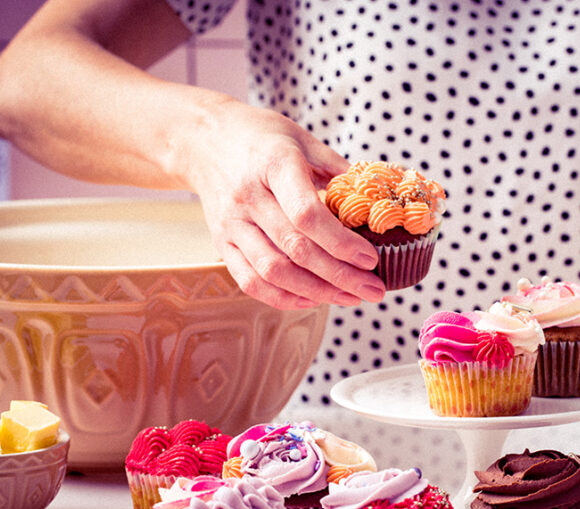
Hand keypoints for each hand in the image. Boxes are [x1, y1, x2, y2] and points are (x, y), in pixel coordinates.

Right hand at [181, 99, 385, 308]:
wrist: (203, 139)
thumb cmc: (262, 138)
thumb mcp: (303, 140)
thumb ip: (338, 170)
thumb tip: (376, 202)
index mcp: (274, 165)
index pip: (307, 214)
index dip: (341, 243)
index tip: (371, 259)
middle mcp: (249, 197)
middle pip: (296, 249)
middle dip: (341, 276)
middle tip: (374, 290)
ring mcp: (232, 224)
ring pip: (274, 271)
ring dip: (317, 292)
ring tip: (350, 297)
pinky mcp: (221, 243)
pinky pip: (250, 281)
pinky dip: (283, 297)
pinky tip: (312, 299)